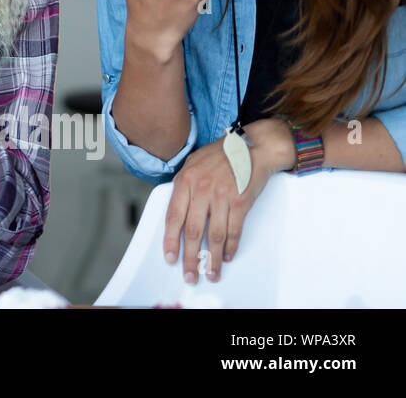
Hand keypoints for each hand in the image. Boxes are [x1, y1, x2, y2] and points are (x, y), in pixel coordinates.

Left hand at [163, 119, 289, 282]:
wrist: (252, 147)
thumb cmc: (221, 155)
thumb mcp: (193, 163)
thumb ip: (184, 186)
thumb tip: (176, 210)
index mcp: (185, 181)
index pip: (173, 216)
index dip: (170, 240)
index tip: (170, 257)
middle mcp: (201, 190)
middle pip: (192, 231)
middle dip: (190, 257)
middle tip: (190, 274)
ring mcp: (221, 196)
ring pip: (214, 236)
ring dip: (213, 258)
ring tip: (211, 273)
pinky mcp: (240, 202)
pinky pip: (234, 231)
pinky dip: (231, 247)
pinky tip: (227, 257)